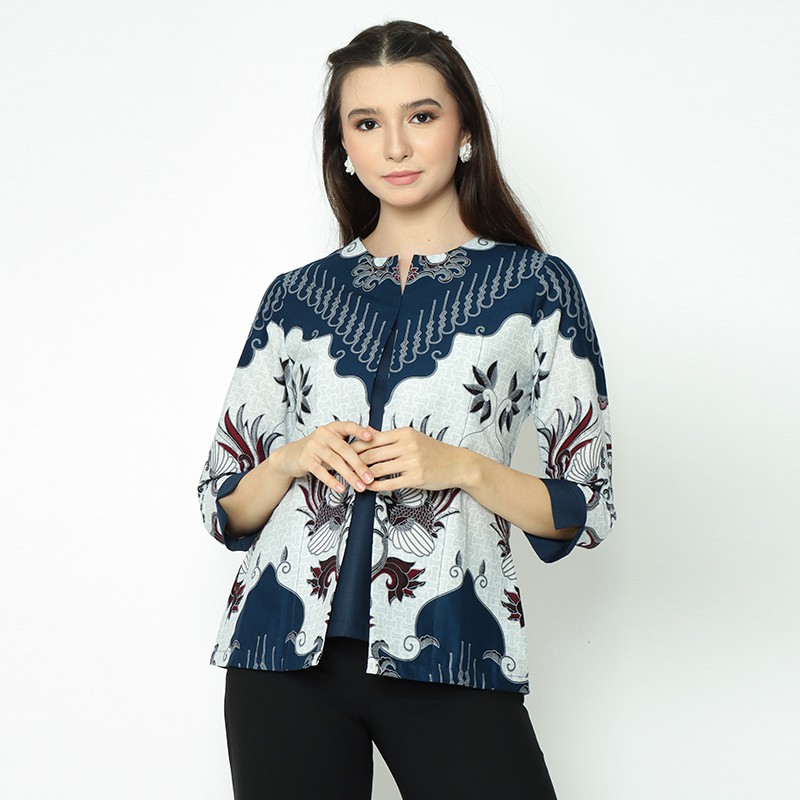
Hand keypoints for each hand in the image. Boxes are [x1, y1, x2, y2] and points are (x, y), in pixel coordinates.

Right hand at [271, 421, 375, 493]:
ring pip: (334, 461)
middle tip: (370, 477)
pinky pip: (320, 471)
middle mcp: (323, 434)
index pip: (348, 426)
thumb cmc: (318, 448)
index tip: (370, 437)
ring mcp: (313, 446)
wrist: (290, 456)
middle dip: (359, 465)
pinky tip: (341, 488)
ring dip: (349, 475)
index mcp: (332, 428)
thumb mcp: (333, 441)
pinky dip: (332, 481)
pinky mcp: (305, 459)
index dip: (359, 431)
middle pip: (344, 449)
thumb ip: (351, 438)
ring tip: (359, 487)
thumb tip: (373, 433)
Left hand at [350, 426, 465, 491]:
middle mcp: (407, 445)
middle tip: (344, 468)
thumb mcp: (412, 437)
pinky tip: (368, 487)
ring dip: (363, 476)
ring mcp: (412, 462)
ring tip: (354, 479)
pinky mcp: (416, 478)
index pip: (373, 439)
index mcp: (404, 433)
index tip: (346, 453)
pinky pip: (389, 483)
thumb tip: (367, 432)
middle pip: (372, 454)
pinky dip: (375, 486)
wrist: (456, 464)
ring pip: (378, 469)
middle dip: (355, 462)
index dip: (356, 447)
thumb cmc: (433, 450)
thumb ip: (388, 437)